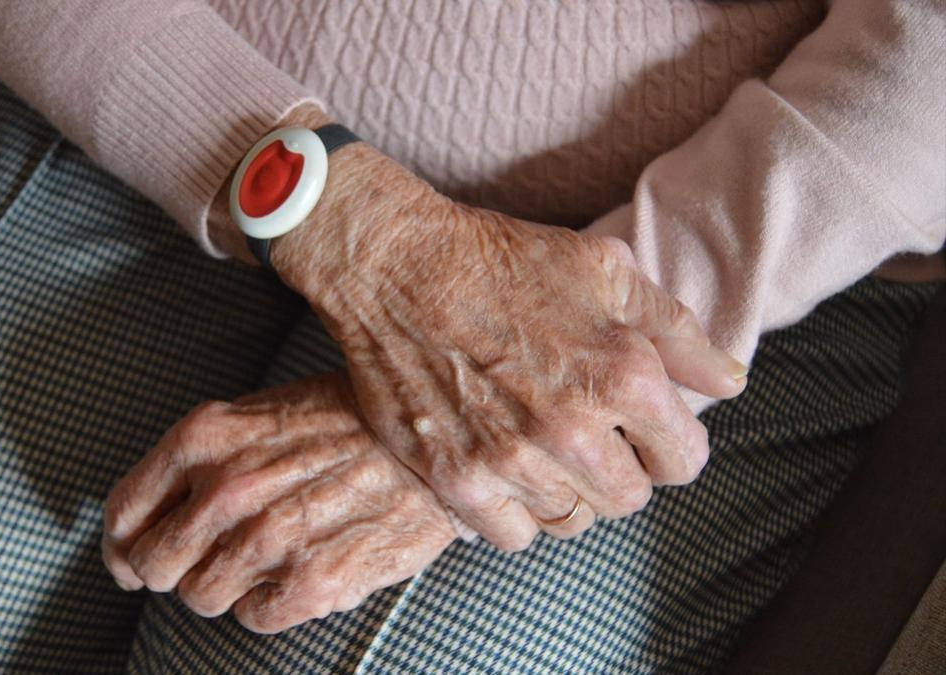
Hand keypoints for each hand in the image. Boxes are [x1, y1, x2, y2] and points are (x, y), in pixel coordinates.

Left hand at [102, 373, 455, 633]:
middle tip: (198, 564)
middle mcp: (225, 490)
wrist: (432, 444)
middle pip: (152, 565)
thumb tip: (153, 516)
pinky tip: (297, 571)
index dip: (119, 547)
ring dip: (223, 586)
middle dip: (167, 570)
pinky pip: (253, 618)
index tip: (129, 561)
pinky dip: (268, 604)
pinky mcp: (309, 582)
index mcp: (203, 440)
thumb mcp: (261, 412)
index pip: (123, 514)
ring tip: (263, 560)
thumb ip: (203, 459)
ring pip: (200, 597)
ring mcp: (266, 540)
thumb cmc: (349, 422)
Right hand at [268, 141, 748, 551]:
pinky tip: (504, 469)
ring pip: (572, 521)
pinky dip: (516, 512)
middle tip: (587, 435)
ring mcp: (510, 461)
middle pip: (628, 499)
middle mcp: (571, 429)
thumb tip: (728, 383)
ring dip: (567, 491)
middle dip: (619, 469)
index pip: (684, 460)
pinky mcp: (457, 480)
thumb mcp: (606, 271)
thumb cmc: (504, 260)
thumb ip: (677, 332)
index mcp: (623, 375)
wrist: (397, 265)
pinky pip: (514, 536)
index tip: (643, 430)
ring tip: (542, 448)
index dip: (669, 444)